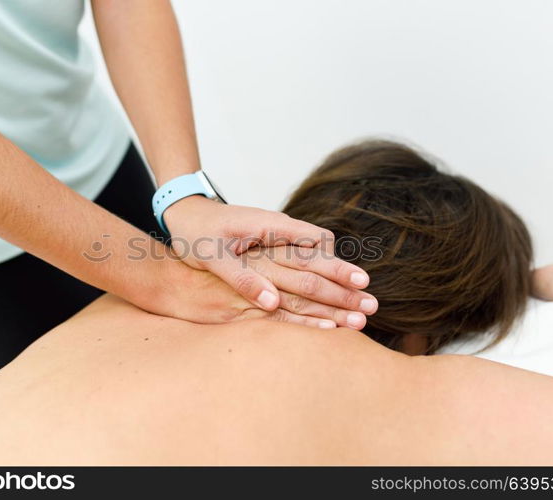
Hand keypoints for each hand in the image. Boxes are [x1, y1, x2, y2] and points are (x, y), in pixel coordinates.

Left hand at [163, 196, 375, 323]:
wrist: (182, 214)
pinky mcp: (269, 247)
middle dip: (346, 277)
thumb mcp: (213, 255)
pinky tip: (325, 296)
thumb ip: (242, 278)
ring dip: (334, 280)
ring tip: (357, 303)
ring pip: (315, 258)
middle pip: (323, 252)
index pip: (315, 240)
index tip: (354, 283)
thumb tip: (273, 303)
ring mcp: (276, 238)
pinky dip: (315, 276)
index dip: (336, 264)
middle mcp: (279, 230)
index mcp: (270, 226)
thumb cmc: (195, 231)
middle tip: (370, 301)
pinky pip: (300, 260)